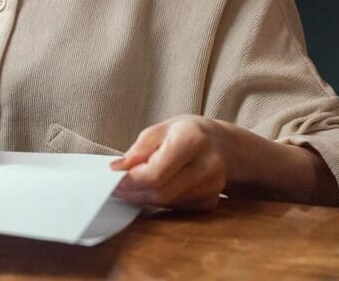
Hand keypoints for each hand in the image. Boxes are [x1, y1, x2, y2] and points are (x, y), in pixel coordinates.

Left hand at [110, 115, 228, 210]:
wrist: (224, 146)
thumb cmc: (188, 132)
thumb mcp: (160, 130)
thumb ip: (139, 150)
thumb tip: (117, 169)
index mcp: (192, 140)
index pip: (155, 173)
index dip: (131, 180)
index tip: (114, 178)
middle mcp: (208, 166)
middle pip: (161, 193)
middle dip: (135, 192)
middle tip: (119, 186)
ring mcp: (213, 188)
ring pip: (167, 203)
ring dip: (145, 197)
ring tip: (135, 184)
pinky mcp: (210, 203)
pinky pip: (177, 207)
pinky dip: (161, 200)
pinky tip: (157, 187)